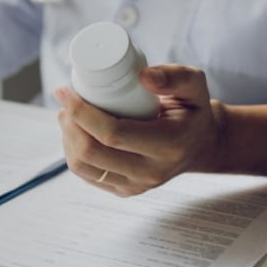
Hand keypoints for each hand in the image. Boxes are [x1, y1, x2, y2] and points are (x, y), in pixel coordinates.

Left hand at [54, 64, 225, 196]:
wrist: (200, 144)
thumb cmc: (193, 110)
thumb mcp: (195, 85)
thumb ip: (176, 76)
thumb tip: (143, 77)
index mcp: (168, 145)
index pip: (112, 133)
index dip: (82, 112)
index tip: (65, 91)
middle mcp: (151, 171)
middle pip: (91, 152)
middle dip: (70, 124)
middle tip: (66, 101)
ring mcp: (136, 185)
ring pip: (83, 166)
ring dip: (68, 138)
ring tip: (68, 115)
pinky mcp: (125, 190)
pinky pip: (87, 174)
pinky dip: (73, 152)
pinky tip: (76, 133)